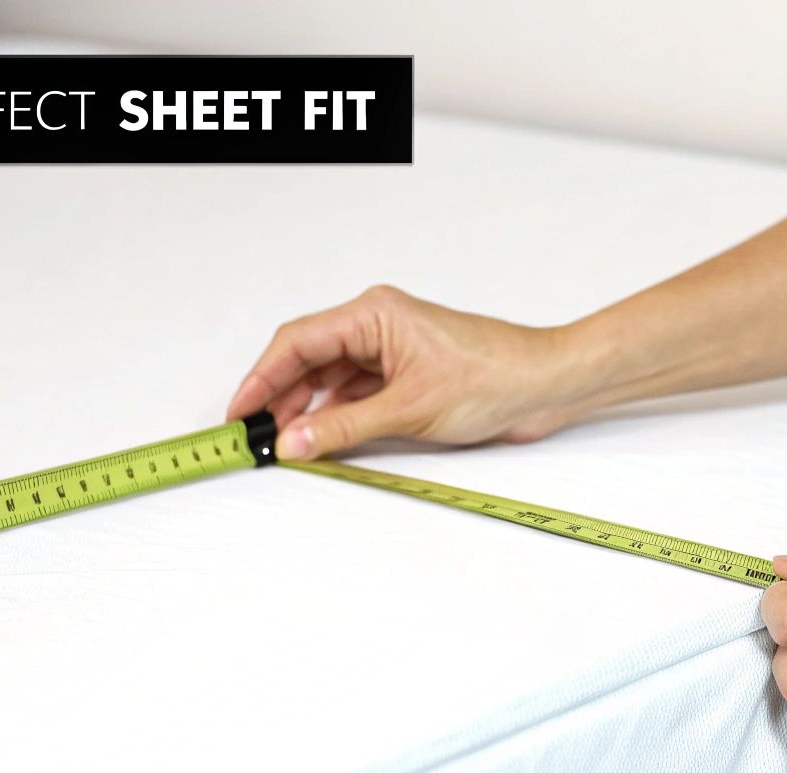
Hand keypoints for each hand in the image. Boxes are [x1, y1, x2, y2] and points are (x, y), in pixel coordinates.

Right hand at [226, 285, 596, 459]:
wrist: (546, 386)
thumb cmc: (495, 376)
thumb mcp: (409, 409)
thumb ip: (345, 427)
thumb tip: (293, 441)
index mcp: (373, 313)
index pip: (298, 342)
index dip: (261, 378)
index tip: (239, 412)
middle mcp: (377, 327)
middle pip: (308, 361)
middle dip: (280, 399)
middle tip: (254, 437)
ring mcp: (391, 353)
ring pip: (331, 381)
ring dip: (309, 412)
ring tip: (284, 445)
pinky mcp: (406, 378)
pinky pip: (356, 396)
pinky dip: (338, 418)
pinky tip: (322, 441)